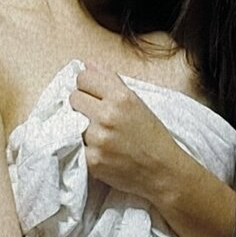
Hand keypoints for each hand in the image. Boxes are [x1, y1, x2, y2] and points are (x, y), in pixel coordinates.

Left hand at [70, 61, 177, 200]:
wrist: (163, 172)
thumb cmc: (152, 137)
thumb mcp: (137, 103)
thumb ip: (111, 82)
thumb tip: (87, 64)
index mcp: (121, 97)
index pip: (83, 77)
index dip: (87, 86)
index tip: (92, 94)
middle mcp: (108, 115)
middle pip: (74, 98)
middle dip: (82, 106)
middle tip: (96, 117)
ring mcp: (98, 139)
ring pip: (72, 124)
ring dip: (82, 129)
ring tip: (102, 137)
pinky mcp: (92, 160)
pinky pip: (76, 146)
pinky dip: (85, 149)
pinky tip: (101, 151)